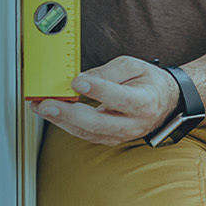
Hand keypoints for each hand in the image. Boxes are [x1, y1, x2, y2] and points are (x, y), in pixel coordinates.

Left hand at [30, 55, 175, 144]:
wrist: (164, 102)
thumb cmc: (148, 82)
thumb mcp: (132, 66)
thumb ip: (107, 73)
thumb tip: (81, 80)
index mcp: (143, 102)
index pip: (119, 98)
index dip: (97, 90)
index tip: (77, 82)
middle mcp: (133, 123)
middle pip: (98, 123)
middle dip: (68, 113)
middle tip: (47, 103)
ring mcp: (121, 135)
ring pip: (87, 132)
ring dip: (61, 120)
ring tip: (41, 107)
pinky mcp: (110, 139)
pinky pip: (85, 135)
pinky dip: (67, 125)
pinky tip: (53, 114)